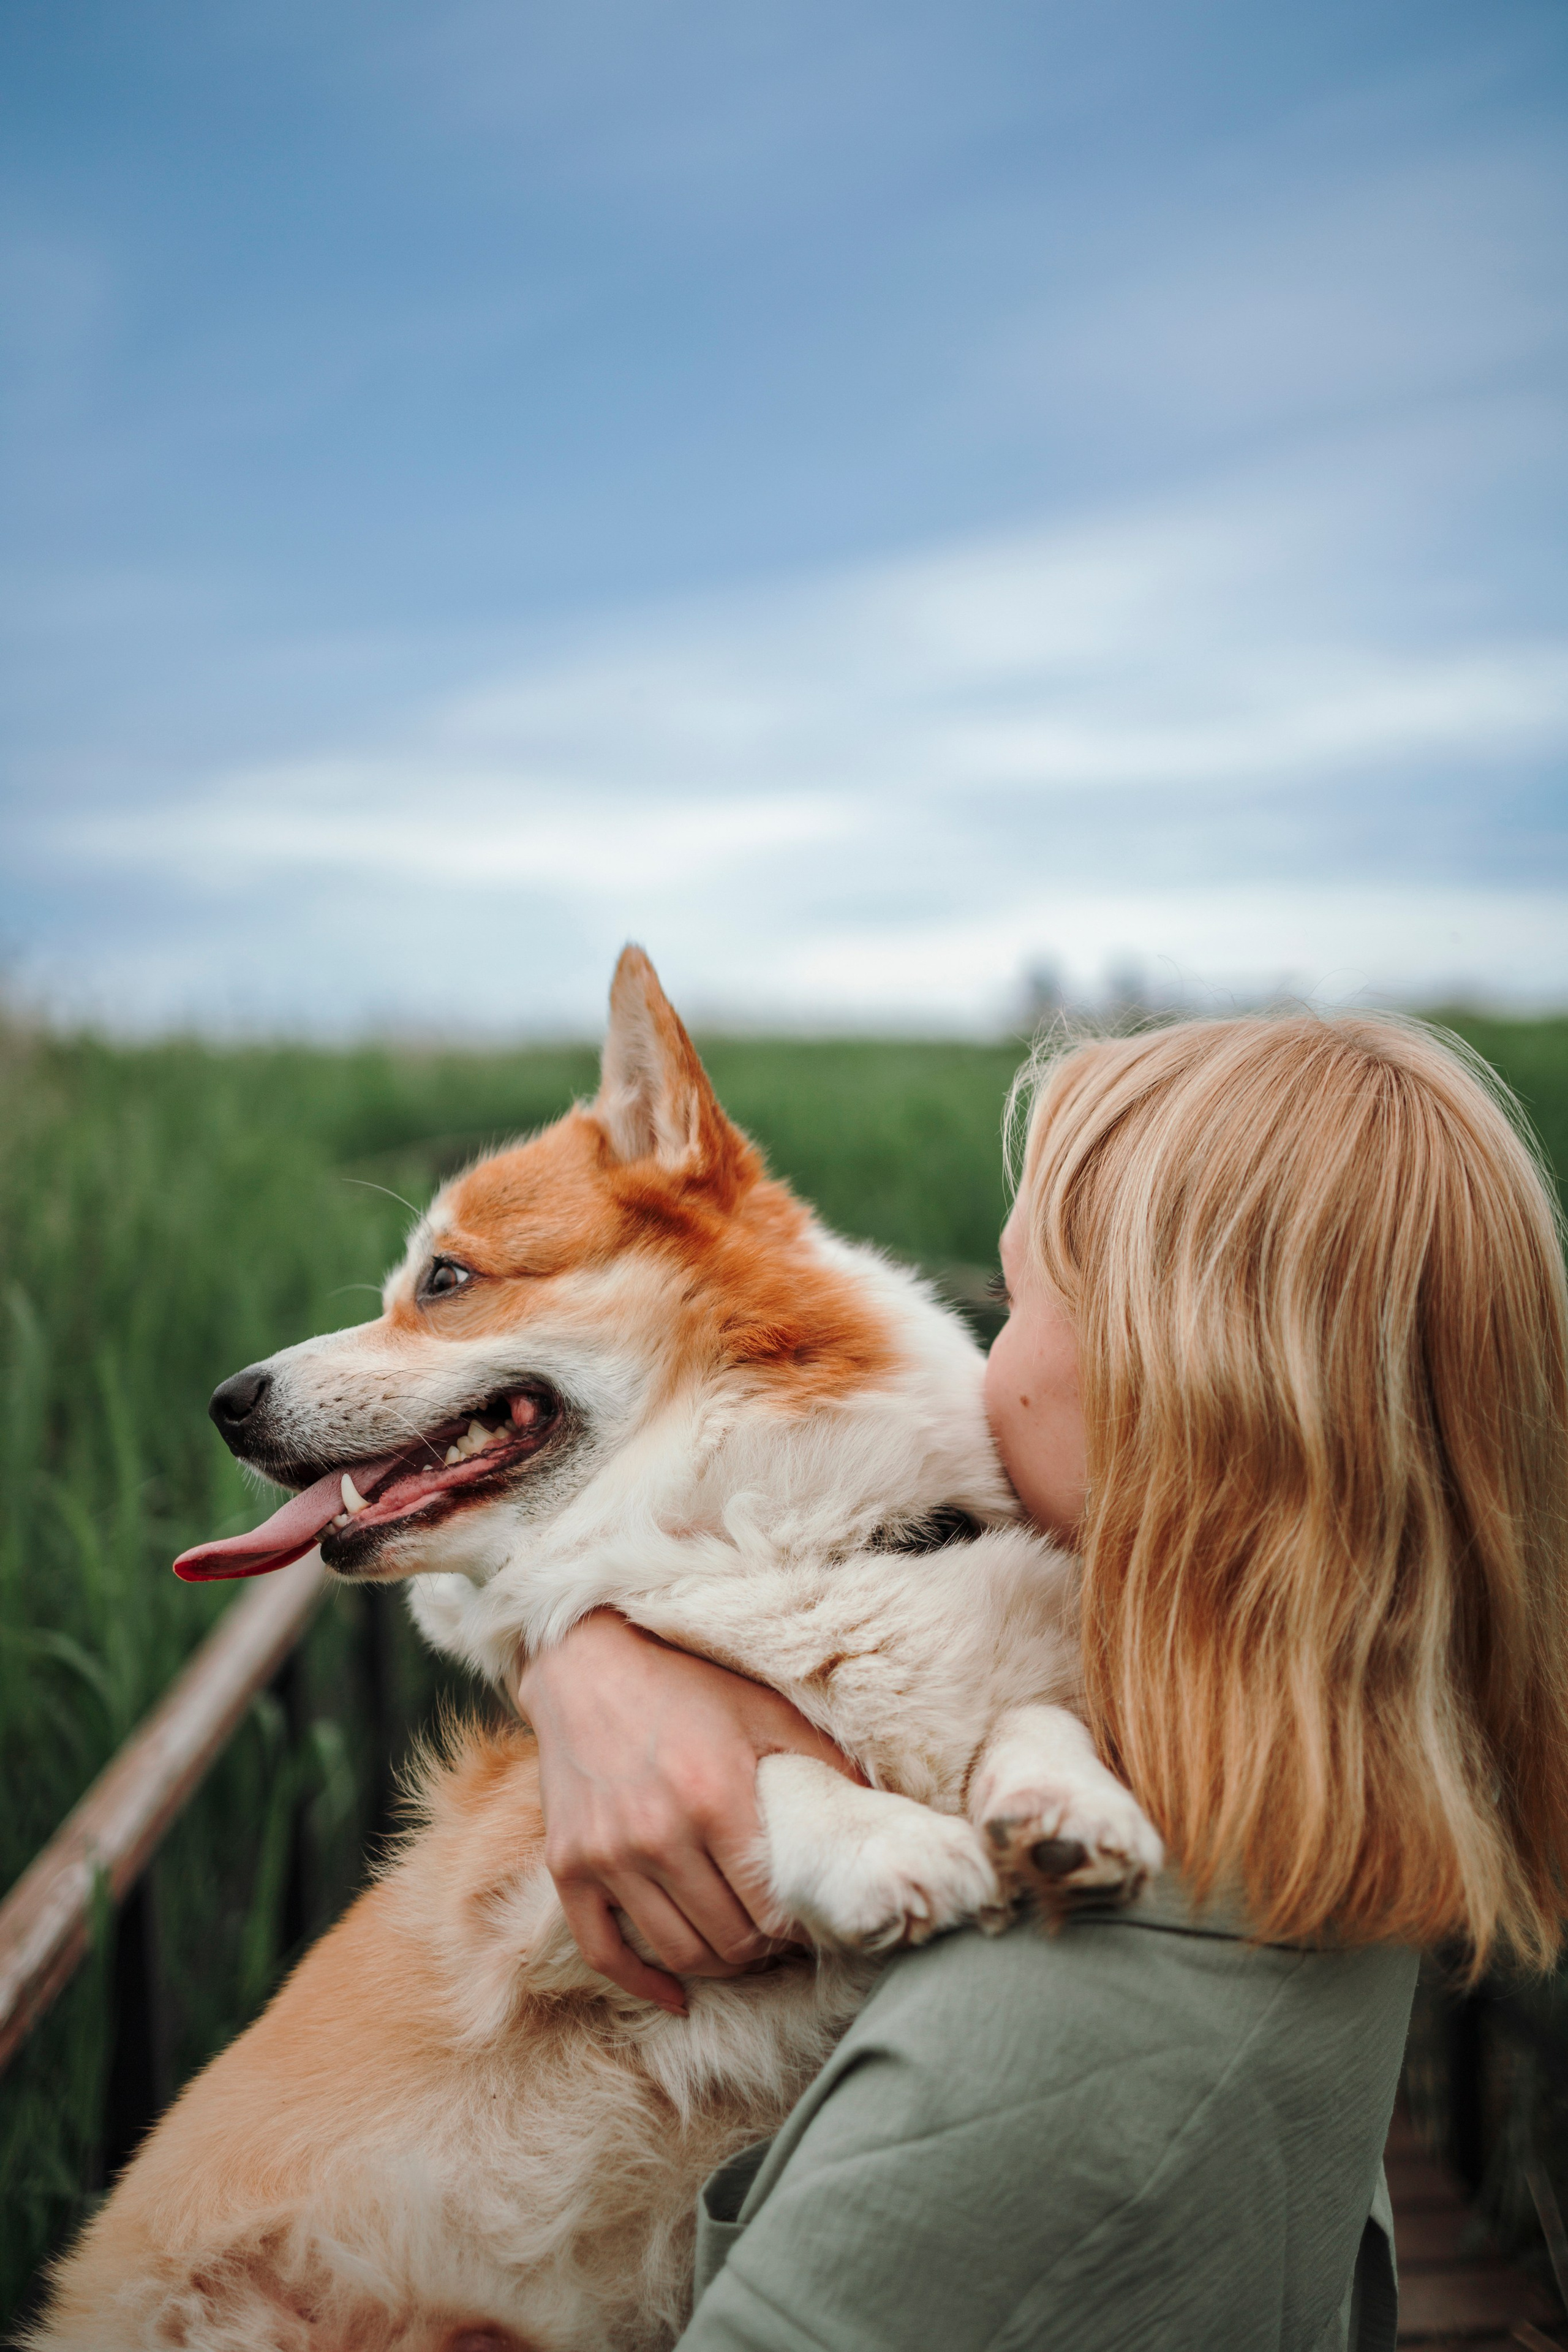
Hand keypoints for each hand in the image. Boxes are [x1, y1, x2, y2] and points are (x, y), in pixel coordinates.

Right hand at [515, 1612, 857, 2012]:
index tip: (809, 1923)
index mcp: (716, 1799)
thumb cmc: (684, 1684)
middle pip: (728, 1940)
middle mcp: (658, 1836)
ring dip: (716, 1967)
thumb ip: (823, 1761)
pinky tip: (673, 1991)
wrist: (586, 1664)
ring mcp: (607, 1856)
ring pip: (676, 1952)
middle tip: (778, 1942)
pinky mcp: (568, 1867)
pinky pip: (602, 1951)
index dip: (797, 1928)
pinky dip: (640, 1983)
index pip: (772, 1908)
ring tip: (739, 1953)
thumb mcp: (763, 1711)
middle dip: (762, 1951)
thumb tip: (883, 1804)